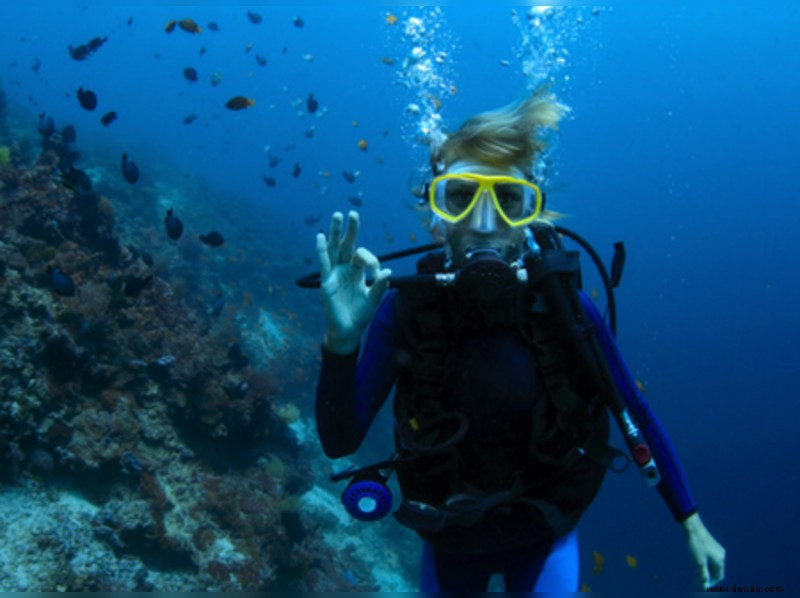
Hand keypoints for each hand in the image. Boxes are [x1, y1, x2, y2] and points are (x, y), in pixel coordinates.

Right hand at [316, 211, 391, 353]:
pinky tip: (320, 236)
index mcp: (357, 272)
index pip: (363, 256)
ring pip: (334, 249)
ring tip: (337, 216)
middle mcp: (345, 269)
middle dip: (351, 230)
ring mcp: (335, 274)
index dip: (371, 259)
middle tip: (353, 213)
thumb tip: (388, 270)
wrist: (348, 331)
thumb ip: (380, 286)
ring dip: (335, 233)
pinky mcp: (326, 282)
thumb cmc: (360, 314)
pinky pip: (324, 263)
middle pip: (347, 245)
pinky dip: (321, 250)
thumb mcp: (374, 299)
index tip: (376, 272)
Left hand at [682, 513, 725, 588]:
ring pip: (712, 564)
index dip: (711, 582)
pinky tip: (696, 563)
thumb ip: (703, 575)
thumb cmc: (696, 545)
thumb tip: (706, 586)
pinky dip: (705, 563)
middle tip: (695, 579)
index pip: (719, 576)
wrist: (693, 528)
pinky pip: (710, 558)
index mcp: (720, 560)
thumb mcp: (699, 562)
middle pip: (715, 570)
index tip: (701, 584)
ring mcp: (717, 550)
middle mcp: (721, 555)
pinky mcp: (712, 546)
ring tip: (694, 573)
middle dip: (706, 576)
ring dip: (705, 570)